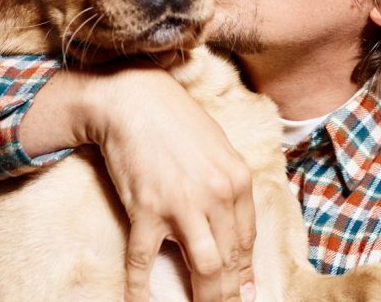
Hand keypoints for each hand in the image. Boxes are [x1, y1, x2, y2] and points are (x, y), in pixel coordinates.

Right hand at [86, 64, 256, 301]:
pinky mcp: (146, 208)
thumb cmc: (176, 121)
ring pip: (203, 267)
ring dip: (206, 298)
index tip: (243, 295)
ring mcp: (181, 203)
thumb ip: (229, 187)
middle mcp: (216, 195)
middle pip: (229, 260)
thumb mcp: (218, 148)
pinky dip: (140, 289)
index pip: (246, 241)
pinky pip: (144, 260)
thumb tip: (234, 230)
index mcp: (238, 180)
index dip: (244, 274)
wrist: (133, 98)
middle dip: (228, 294)